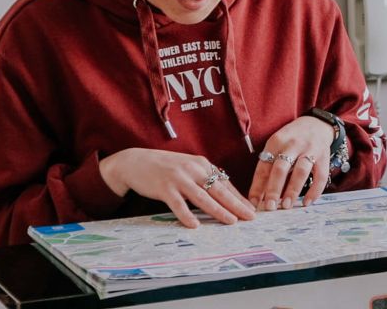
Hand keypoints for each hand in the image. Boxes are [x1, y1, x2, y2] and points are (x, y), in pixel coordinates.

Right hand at [98, 148, 255, 228]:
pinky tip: (194, 225)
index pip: (225, 183)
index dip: (239, 197)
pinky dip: (186, 215)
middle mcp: (193, 169)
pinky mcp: (164, 187)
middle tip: (250, 217)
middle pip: (219, 190)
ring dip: (218, 210)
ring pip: (202, 197)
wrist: (136, 161)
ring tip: (231, 221)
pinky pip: (178, 204)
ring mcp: (179, 178)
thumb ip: (204, 179)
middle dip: (236, 204)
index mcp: (202, 164)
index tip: (251, 209)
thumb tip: (223, 195)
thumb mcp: (188, 168)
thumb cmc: (166, 167)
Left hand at [248, 115, 332, 210]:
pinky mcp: (324, 157)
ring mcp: (310, 150)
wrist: (316, 123)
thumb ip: (268, 166)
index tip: (254, 203)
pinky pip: (320, 176)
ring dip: (293, 190)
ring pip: (300, 171)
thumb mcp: (276, 146)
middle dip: (274, 189)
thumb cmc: (291, 139)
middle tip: (269, 207)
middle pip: (281, 168)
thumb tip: (258, 196)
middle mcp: (292, 144)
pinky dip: (315, 191)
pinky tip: (307, 202)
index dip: (258, 186)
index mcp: (276, 142)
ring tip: (286, 206)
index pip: (264, 166)